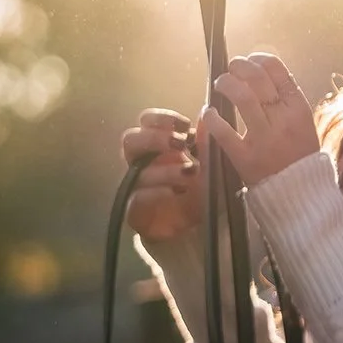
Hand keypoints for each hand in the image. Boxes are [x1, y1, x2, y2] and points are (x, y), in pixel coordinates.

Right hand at [123, 108, 203, 241]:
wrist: (201, 228)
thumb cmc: (204, 189)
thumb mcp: (212, 164)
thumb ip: (207, 141)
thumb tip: (204, 114)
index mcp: (158, 144)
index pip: (147, 121)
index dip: (162, 118)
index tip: (186, 125)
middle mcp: (143, 161)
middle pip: (130, 139)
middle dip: (155, 139)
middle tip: (180, 144)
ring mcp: (137, 185)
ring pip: (137, 170)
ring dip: (165, 169)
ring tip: (190, 173)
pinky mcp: (135, 209)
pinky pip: (137, 198)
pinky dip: (156, 193)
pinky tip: (175, 193)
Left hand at [202, 53, 319, 190]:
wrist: (301, 196)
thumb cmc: (299, 156)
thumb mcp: (302, 123)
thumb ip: (285, 100)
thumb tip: (260, 72)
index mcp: (298, 108)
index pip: (278, 70)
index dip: (258, 59)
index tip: (249, 60)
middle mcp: (282, 120)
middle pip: (257, 78)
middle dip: (239, 67)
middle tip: (231, 69)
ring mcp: (264, 139)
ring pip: (242, 97)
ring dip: (226, 83)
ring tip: (220, 84)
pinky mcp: (245, 158)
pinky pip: (223, 131)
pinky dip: (212, 117)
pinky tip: (208, 112)